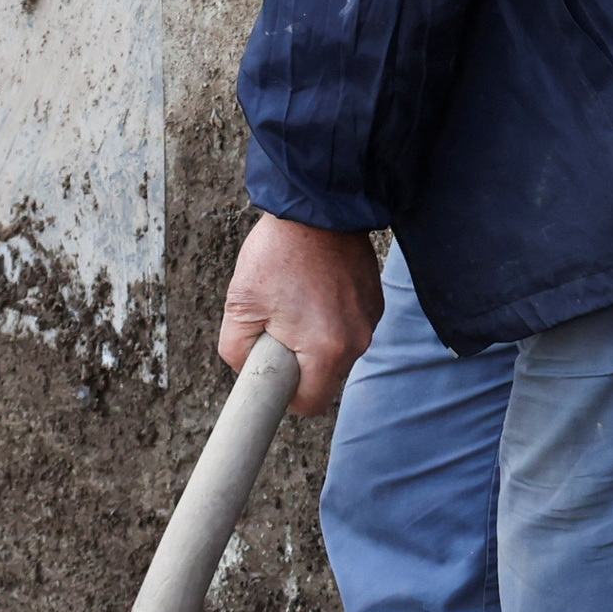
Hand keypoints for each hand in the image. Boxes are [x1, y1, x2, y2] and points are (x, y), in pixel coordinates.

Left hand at [220, 214, 385, 413]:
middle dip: (299, 364)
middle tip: (277, 328)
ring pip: (337, 353)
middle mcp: (357, 341)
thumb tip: (250, 370)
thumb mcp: (239, 305)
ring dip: (315, 340)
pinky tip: (314, 289)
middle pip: (324, 379)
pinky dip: (330, 319)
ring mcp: (370, 320)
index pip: (309, 405)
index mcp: (326, 350)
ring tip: (295, 302)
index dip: (286, 396)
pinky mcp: (375, 301)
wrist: (316, 206)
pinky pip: (349, 327)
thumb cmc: (277, 253)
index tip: (273, 375)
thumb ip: (237, 352)